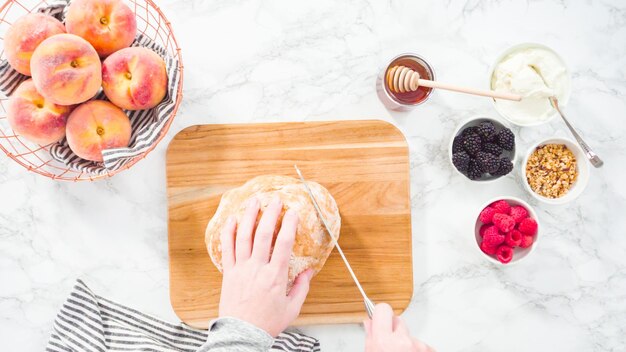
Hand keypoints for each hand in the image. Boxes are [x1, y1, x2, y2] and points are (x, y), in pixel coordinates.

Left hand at [217, 197, 313, 336]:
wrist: (243, 334)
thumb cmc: (268, 322)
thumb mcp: (292, 308)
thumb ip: (302, 287)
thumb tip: (309, 271)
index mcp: (275, 276)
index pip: (284, 243)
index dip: (290, 225)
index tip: (294, 212)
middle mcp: (257, 268)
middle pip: (263, 234)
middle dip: (270, 213)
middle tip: (275, 200)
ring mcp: (241, 269)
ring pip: (244, 236)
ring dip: (249, 216)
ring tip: (254, 201)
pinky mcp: (229, 272)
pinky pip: (227, 248)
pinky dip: (229, 232)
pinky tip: (233, 219)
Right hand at [364, 303, 433, 351]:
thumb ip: (371, 336)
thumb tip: (370, 322)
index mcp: (384, 340)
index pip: (383, 309)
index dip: (381, 313)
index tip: (381, 317)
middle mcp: (403, 341)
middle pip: (399, 320)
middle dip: (395, 330)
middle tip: (392, 345)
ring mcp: (418, 345)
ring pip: (411, 334)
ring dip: (407, 342)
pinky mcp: (429, 349)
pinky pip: (422, 344)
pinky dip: (417, 349)